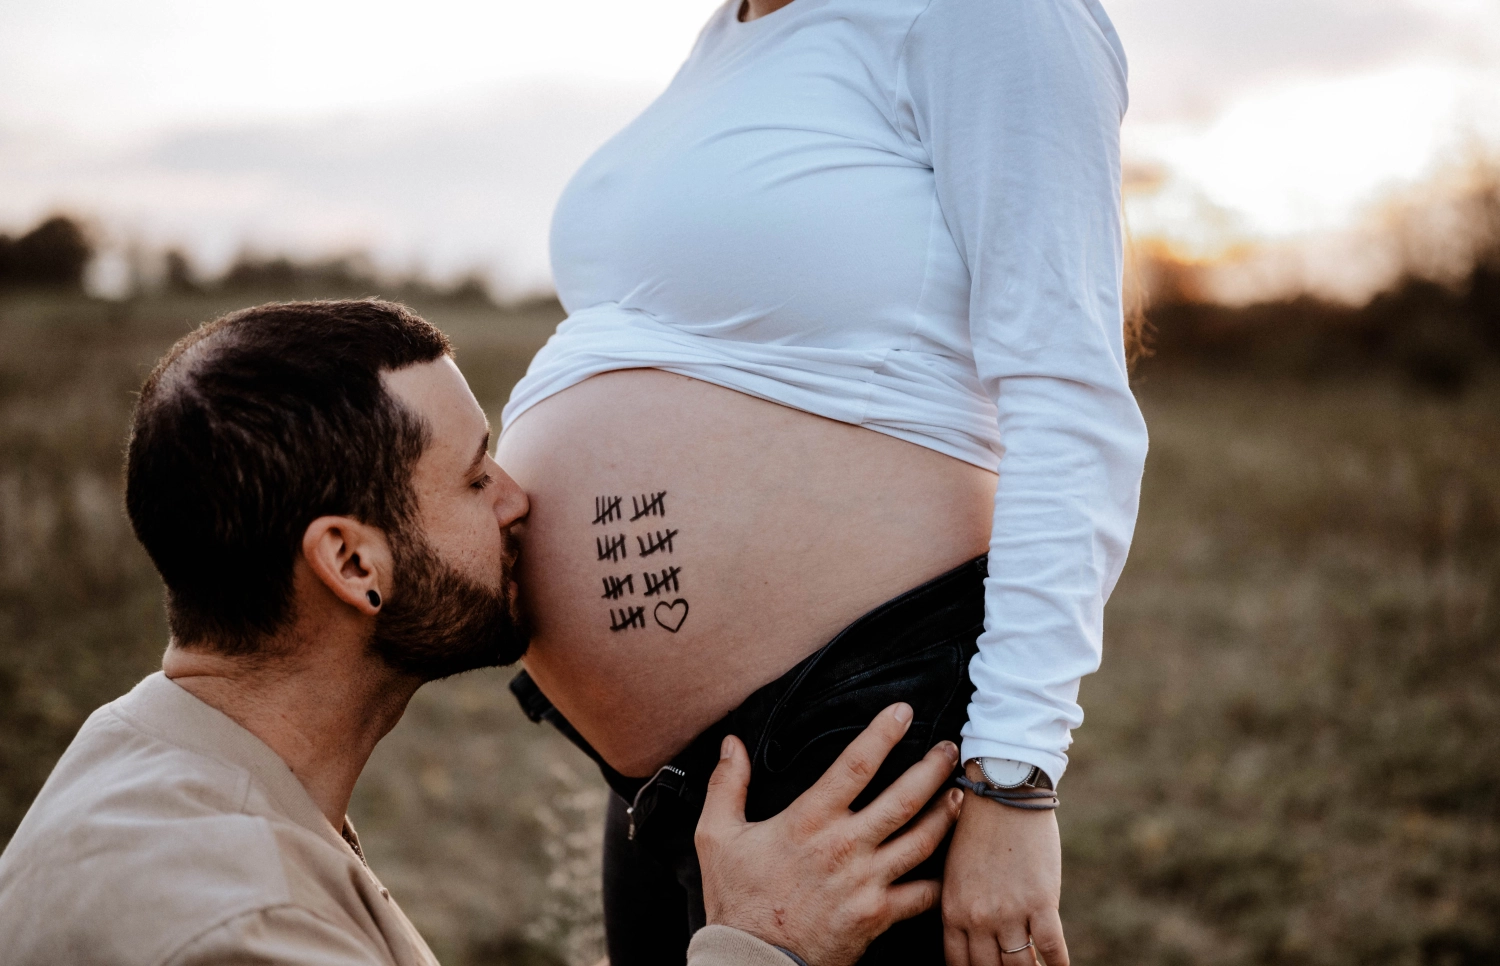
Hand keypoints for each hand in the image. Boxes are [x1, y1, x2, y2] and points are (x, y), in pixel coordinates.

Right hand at [695, 702, 962, 965]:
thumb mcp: (716, 837)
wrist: (753, 961)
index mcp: (809, 820)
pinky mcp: (877, 915)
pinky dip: (941, 879)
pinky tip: (951, 864)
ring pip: (922, 840)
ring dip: (946, 814)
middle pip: (903, 798)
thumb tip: (731, 745)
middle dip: (933, 768)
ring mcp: (866, 882)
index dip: (883, 733)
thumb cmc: (737, 900)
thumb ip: (727, 786)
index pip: (855, 765)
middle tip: (951, 748)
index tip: (904, 711)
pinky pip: (922, 895)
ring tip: (962, 793)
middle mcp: (845, 846)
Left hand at [942, 761, 1065, 965]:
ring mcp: (1010, 912)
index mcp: (952, 909)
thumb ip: (963, 904)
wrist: (1004, 791)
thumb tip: (977, 935)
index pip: (959, 963)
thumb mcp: (955, 869)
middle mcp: (978, 917)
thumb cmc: (978, 825)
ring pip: (1020, 965)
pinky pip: (1052, 949)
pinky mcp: (1041, 902)